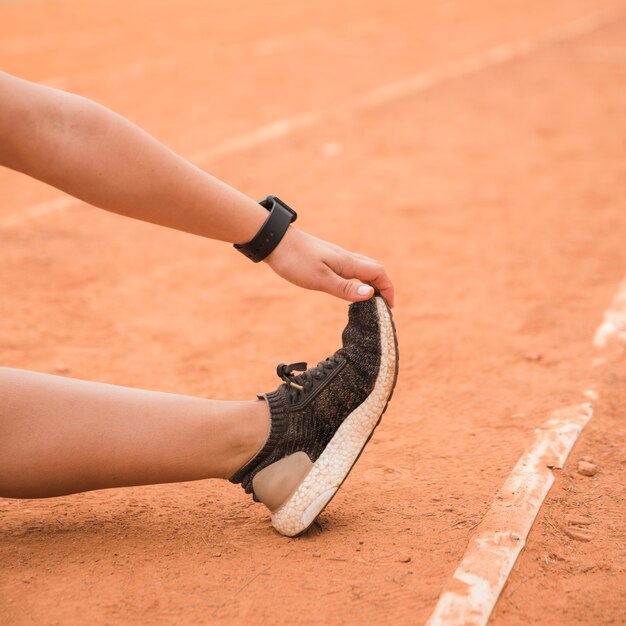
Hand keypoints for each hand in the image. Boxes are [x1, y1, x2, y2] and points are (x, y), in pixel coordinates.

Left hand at [265, 228, 394, 306]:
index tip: (389, 308)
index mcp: (347, 262)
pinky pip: (351, 268)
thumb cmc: (295, 260)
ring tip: (370, 300)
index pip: (378, 273)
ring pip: (362, 268)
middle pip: (374, 269)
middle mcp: (345, 258)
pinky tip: (349, 287)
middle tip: (383, 306)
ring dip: (371, 282)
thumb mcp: (319, 279)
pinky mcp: (326, 258)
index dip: (388, 289)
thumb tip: (370, 294)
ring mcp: (336, 257)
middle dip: (383, 286)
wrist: (274, 240)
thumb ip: (345, 288)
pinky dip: (358, 279)